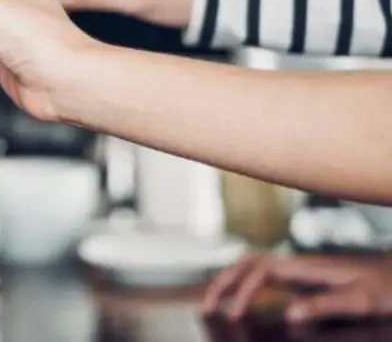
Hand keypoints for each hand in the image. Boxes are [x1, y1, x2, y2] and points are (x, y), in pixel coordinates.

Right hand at [202, 253, 391, 323]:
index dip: (242, 291)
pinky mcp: (300, 275)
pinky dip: (242, 283)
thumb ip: (325, 305)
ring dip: (228, 280)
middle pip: (245, 263)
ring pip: (250, 265)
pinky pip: (261, 274)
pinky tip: (240, 298)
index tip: (234, 316)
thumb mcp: (359, 301)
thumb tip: (289, 313)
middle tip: (205, 307)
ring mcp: (297, 267)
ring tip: (212, 302)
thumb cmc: (383, 289)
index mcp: (305, 267)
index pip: (259, 271)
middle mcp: (296, 263)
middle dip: (222, 282)